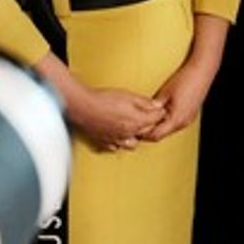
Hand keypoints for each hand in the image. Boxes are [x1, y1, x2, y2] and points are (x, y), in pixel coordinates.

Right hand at [37, 54, 162, 150]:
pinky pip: (116, 147)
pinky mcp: (104, 142)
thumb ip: (144, 102)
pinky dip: (119, 143)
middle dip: (150, 124)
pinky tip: (118, 135)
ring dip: (136, 136)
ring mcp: (116, 140)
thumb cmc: (103, 100)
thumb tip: (157, 106)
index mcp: (136, 122)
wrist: (82, 107)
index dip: (159, 113)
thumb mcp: (128, 96)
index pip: (156, 120)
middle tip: (149, 116)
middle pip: (147, 132)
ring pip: (132, 144)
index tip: (160, 109)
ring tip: (133, 127)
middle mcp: (128, 134)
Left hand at [143, 15, 227, 141]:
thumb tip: (143, 114)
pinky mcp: (190, 115)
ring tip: (148, 117)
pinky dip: (167, 121)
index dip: (144, 134)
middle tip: (138, 123)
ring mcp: (188, 119)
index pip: (156, 135)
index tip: (135, 128)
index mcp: (176, 119)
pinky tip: (161, 112)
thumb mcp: (165, 93)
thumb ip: (154, 106)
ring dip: (159, 126)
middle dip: (150, 130)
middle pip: (162, 134)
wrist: (202, 71)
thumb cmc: (184, 80)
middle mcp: (183, 123)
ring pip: (169, 129)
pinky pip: (176, 123)